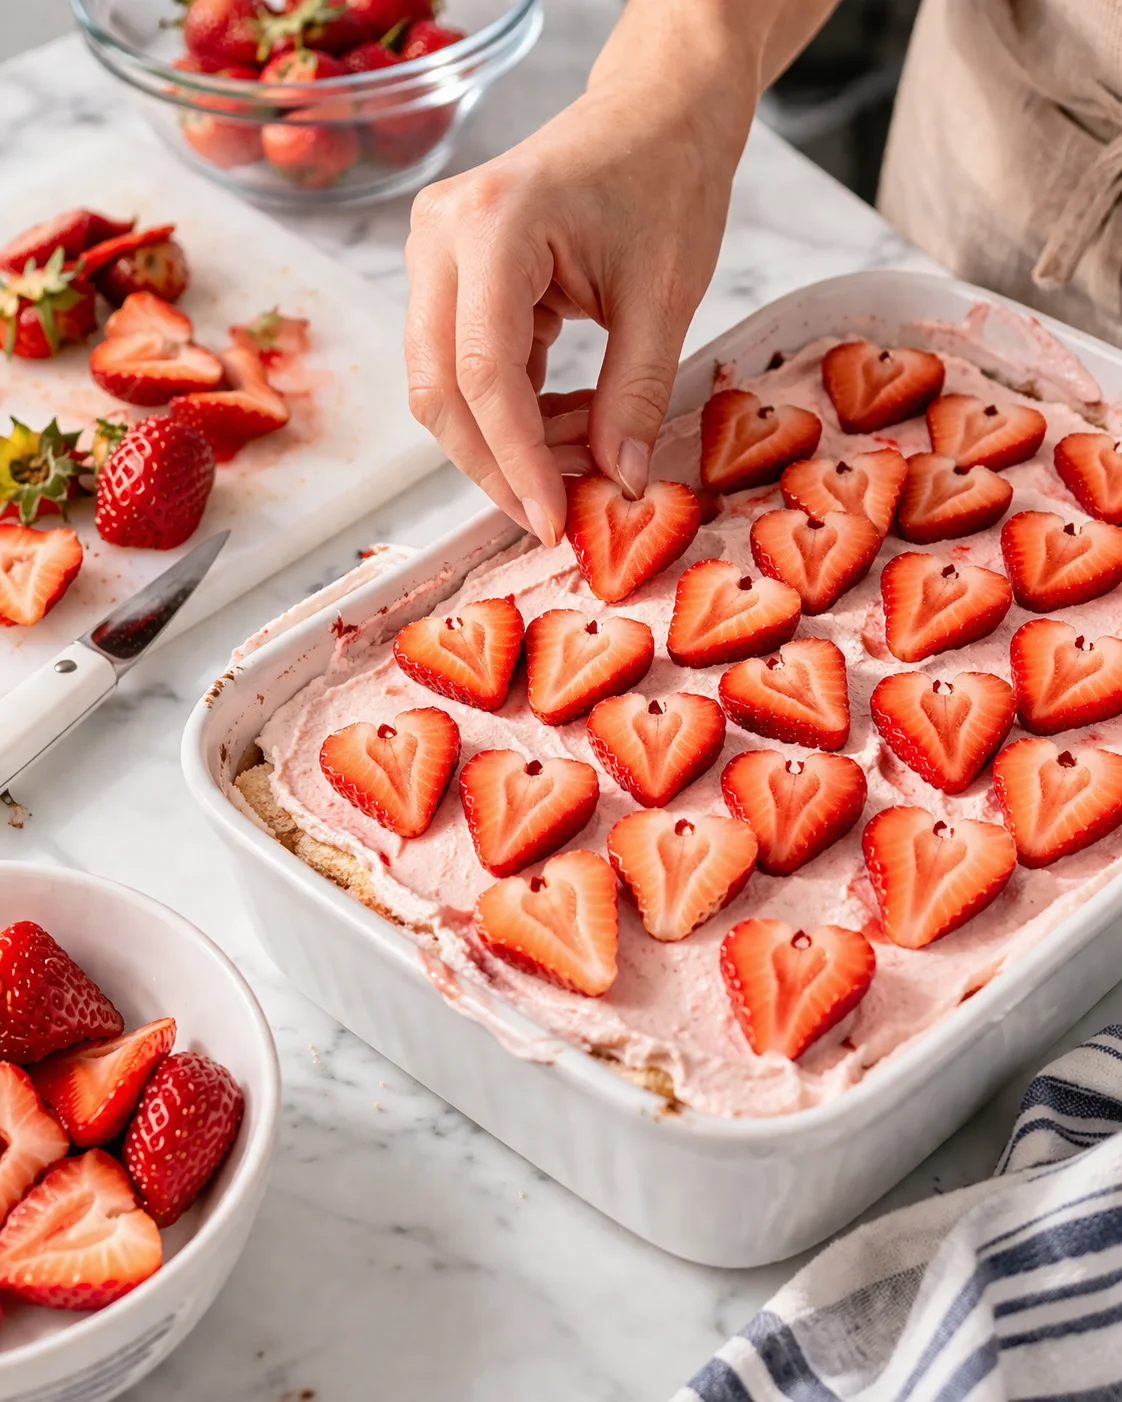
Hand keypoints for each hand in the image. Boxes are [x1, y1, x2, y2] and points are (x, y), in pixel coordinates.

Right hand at [404, 79, 743, 545]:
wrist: (656, 111)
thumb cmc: (666, 178)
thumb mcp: (666, 296)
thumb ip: (635, 396)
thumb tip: (618, 485)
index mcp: (493, 224)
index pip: (484, 373)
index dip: (516, 461)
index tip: (553, 520)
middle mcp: (440, 235)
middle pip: (438, 389)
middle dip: (495, 464)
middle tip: (556, 512)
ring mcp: (435, 253)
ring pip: (443, 386)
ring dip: (505, 441)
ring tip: (584, 458)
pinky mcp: (449, 274)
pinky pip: (464, 367)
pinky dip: (514, 411)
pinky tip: (571, 423)